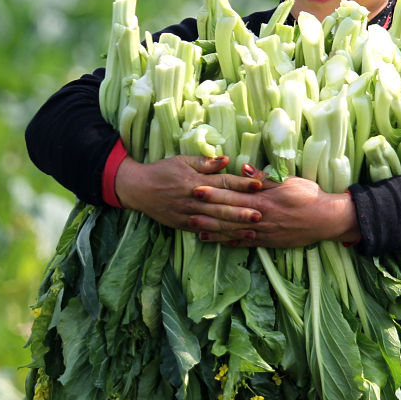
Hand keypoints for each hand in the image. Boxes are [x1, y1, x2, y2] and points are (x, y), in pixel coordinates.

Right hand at [115, 155, 261, 233]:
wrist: (138, 189)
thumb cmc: (162, 171)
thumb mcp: (182, 160)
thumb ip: (205, 162)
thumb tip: (226, 160)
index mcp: (195, 181)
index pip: (223, 182)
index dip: (241, 183)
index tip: (258, 184)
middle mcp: (194, 199)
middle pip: (222, 205)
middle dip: (242, 210)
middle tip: (262, 213)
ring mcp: (189, 214)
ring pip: (215, 222)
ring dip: (234, 227)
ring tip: (252, 230)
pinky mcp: (184, 225)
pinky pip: (205, 232)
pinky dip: (220, 236)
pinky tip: (233, 239)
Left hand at [191, 164, 359, 247]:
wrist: (327, 219)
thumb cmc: (309, 196)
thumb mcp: (289, 181)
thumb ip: (265, 178)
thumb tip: (244, 169)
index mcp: (264, 200)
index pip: (233, 196)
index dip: (213, 193)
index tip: (195, 189)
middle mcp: (261, 218)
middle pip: (229, 215)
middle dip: (207, 214)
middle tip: (187, 211)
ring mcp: (264, 232)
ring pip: (234, 232)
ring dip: (214, 232)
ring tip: (195, 230)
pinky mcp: (269, 242)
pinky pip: (246, 244)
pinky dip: (231, 243)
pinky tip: (218, 242)